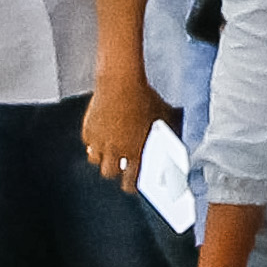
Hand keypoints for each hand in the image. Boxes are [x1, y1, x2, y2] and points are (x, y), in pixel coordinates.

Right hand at [82, 71, 176, 192]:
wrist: (121, 82)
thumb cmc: (145, 98)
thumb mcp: (163, 117)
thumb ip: (168, 134)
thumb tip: (178, 144)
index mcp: (136, 151)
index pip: (130, 181)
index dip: (131, 184)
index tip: (132, 184)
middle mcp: (115, 150)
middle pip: (109, 173)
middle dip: (114, 170)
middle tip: (119, 163)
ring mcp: (99, 141)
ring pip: (95, 160)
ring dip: (102, 157)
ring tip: (110, 149)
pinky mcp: (88, 130)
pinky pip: (88, 144)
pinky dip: (94, 142)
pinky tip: (102, 134)